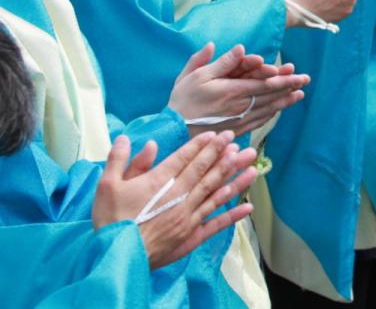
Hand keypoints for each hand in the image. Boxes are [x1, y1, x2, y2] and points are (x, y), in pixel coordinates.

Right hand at [92, 132, 258, 268]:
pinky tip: (248, 207)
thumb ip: (119, 159)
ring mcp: (189, 215)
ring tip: (252, 165)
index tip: (219, 135)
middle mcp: (180, 195)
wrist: (117, 255)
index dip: (203, 145)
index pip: (186, 158)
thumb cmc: (111, 220)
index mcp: (161, 181)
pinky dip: (233, 214)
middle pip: (206, 171)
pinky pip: (216, 222)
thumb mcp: (107, 185)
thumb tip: (126, 138)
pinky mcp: (192, 234)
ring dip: (235, 177)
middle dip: (224, 155)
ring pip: (217, 192)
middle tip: (239, 142)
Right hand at [167, 43, 309, 135]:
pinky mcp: (236, 129)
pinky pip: (259, 120)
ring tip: (299, 95)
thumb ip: (220, 62)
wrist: (173, 130)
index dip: (283, 78)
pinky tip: (279, 108)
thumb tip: (240, 47)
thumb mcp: (195, 75)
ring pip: (268, 109)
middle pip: (271, 95)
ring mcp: (240, 120)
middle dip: (290, 86)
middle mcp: (240, 106)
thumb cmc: (182, 100)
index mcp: (232, 90)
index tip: (297, 73)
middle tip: (305, 80)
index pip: (265, 83)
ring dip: (285, 101)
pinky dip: (271, 113)